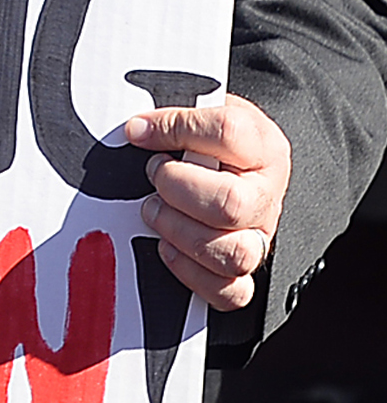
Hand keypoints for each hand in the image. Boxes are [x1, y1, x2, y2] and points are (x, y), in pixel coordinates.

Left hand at [127, 96, 291, 311]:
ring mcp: (258, 236)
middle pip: (231, 204)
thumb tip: (135, 130)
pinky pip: (230, 291)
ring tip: (153, 209)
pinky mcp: (243, 271)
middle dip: (176, 187)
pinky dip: (192, 274)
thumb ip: (174, 113)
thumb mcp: (200, 111)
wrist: (237, 167)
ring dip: (179, 231)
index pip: (228, 132)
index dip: (175, 128)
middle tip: (153, 174)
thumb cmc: (211, 140)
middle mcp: (265, 195)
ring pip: (234, 252)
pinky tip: (166, 247)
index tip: (139, 130)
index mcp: (262, 146)